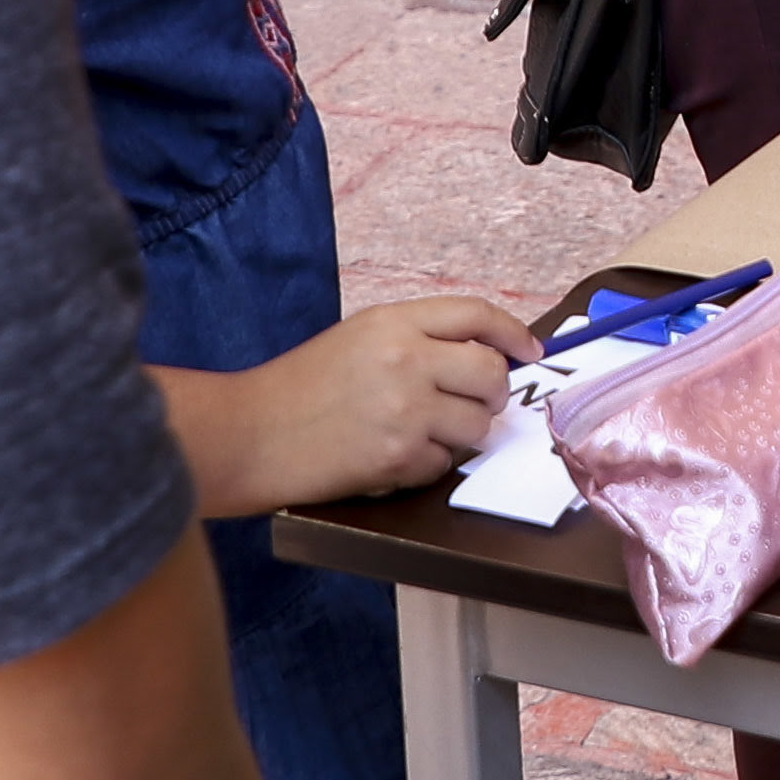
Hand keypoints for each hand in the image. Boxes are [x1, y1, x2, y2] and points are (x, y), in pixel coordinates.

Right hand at [158, 292, 539, 513]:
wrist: (251, 435)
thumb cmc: (300, 387)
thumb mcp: (357, 339)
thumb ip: (416, 339)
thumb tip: (482, 356)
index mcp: (393, 321)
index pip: (476, 314)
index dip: (511, 333)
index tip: (528, 352)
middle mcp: (406, 359)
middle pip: (490, 374)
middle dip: (494, 394)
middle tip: (477, 404)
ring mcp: (405, 410)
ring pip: (476, 426)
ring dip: (461, 435)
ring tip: (422, 433)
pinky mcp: (398, 457)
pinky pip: (443, 464)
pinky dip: (427, 465)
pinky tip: (394, 456)